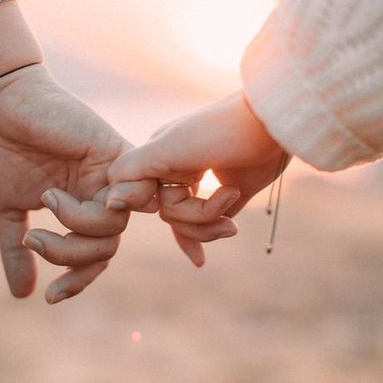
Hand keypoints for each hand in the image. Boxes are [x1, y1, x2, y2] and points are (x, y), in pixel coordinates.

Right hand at [0, 64, 155, 302]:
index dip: (77, 281)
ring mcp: (112, 176)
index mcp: (81, 210)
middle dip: (70, 255)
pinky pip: (136, 189)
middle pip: (107, 247)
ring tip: (48, 198)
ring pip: (117, 225)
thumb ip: (17, 251)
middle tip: (34, 239)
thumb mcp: (8, 210)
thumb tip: (23, 295)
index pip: (94, 256)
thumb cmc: (5, 151)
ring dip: (78, 225)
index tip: (50, 297)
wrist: (3, 107)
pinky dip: (120, 202)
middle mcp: (101, 196)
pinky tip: (89, 199)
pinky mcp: (117, 152)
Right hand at [106, 91, 288, 264]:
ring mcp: (202, 182)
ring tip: (233, 215)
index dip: (146, 204)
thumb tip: (109, 203)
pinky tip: (200, 261)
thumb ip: (133, 170)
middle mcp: (175, 168)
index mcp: (156, 154)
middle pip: (168, 215)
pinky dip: (206, 237)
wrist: (274, 122)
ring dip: (210, 224)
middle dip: (195, 217)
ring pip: (187, 223)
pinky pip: (208, 224)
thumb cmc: (221, 130)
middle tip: (226, 201)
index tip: (158, 202)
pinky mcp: (228, 194)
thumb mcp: (169, 148)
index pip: (136, 195)